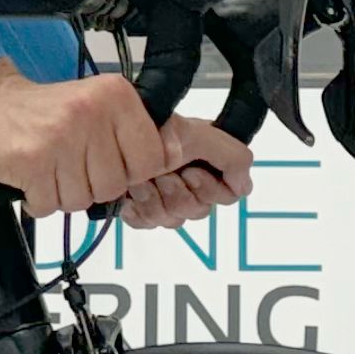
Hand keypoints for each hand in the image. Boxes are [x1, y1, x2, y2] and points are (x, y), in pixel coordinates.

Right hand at [0, 66, 248, 217]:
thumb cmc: (40, 110)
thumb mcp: (97, 107)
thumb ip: (135, 133)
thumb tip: (174, 154)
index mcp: (115, 96)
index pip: (153, 159)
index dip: (130, 170)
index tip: (107, 159)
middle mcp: (91, 113)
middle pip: (115, 185)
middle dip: (91, 183)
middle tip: (69, 161)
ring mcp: (60, 138)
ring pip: (84, 199)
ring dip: (63, 193)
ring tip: (49, 166)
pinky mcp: (32, 162)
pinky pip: (51, 205)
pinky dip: (40, 200)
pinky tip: (32, 175)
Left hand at [117, 115, 251, 228]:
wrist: (109, 136)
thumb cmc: (149, 129)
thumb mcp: (194, 134)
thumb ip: (231, 156)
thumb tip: (245, 186)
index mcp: (207, 164)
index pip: (227, 196)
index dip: (208, 188)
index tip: (190, 172)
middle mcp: (189, 183)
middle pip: (199, 211)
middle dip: (178, 193)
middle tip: (163, 175)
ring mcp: (164, 198)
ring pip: (174, 220)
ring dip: (156, 200)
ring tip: (140, 182)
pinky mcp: (140, 210)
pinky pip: (147, 224)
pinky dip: (138, 211)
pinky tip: (131, 198)